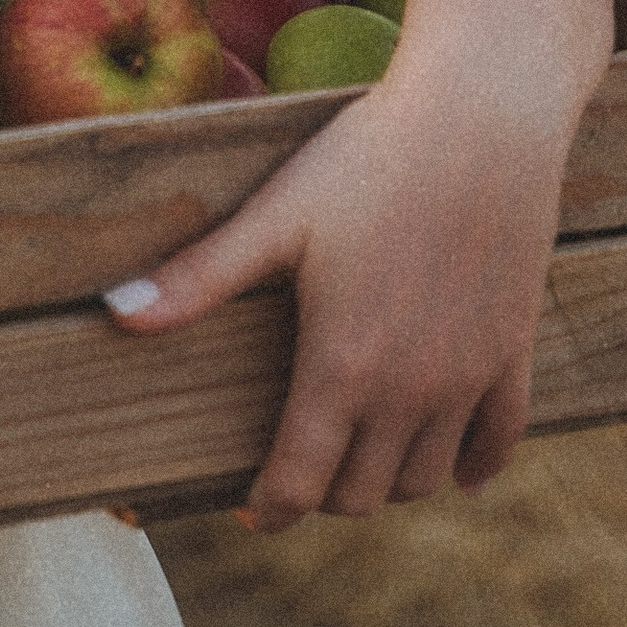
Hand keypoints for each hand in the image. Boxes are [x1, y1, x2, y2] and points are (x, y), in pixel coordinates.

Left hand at [105, 51, 568, 522]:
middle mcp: (409, 391)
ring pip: (424, 479)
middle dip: (322, 493)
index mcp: (341, 367)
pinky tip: (456, 467)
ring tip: (359, 450)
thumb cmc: (368, 159)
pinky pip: (500, 441)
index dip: (267, 508)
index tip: (249, 506)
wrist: (482, 117)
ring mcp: (468, 377)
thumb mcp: (277, 215)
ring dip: (388, 479)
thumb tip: (114, 311)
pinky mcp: (513, 351)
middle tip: (299, 463)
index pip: (299, 485)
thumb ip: (201, 276)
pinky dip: (473, 465)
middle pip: (362, 496)